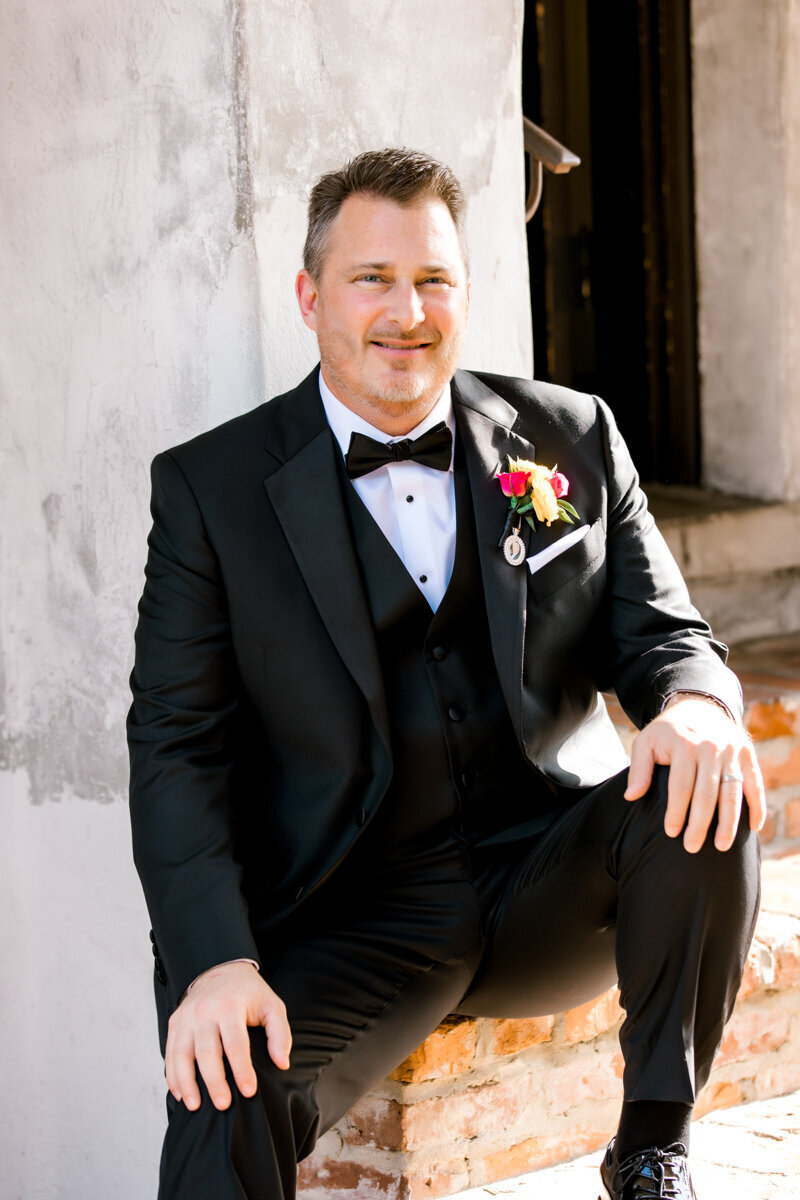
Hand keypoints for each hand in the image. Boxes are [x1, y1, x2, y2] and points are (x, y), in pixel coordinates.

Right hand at [165, 961, 290, 1111]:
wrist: (222, 970)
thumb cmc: (249, 994)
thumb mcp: (272, 1006)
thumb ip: (280, 1034)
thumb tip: (282, 1063)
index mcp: (229, 1006)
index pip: (235, 1043)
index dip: (242, 1069)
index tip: (249, 1091)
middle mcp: (204, 1011)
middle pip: (207, 1052)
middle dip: (214, 1081)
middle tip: (223, 1105)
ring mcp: (186, 1018)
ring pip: (181, 1055)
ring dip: (187, 1083)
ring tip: (195, 1106)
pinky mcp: (175, 1023)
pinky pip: (170, 1053)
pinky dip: (172, 1075)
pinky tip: (180, 1093)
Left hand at [624, 695, 765, 852]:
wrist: (699, 706)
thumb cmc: (668, 732)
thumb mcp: (646, 741)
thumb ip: (639, 768)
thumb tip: (631, 796)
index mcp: (684, 744)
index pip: (681, 786)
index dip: (676, 812)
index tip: (671, 833)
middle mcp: (711, 748)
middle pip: (707, 794)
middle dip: (700, 824)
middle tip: (692, 847)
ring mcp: (732, 751)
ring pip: (732, 793)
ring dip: (729, 823)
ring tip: (722, 846)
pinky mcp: (748, 755)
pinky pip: (755, 784)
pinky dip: (757, 806)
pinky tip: (753, 828)